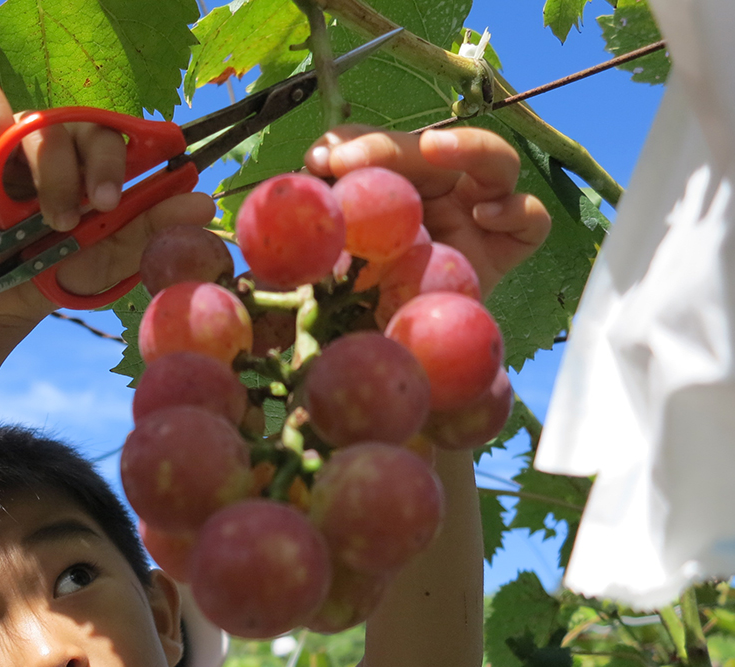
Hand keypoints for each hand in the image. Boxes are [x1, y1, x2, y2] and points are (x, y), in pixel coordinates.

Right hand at [0, 78, 214, 325]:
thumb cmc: (52, 273)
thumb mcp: (104, 259)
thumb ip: (149, 228)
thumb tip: (204, 202)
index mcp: (74, 155)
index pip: (95, 127)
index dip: (107, 155)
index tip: (108, 199)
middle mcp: (27, 142)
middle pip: (48, 117)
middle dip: (65, 165)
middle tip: (69, 216)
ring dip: (4, 143)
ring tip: (17, 209)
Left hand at [304, 126, 551, 297]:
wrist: (398, 369)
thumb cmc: (354, 318)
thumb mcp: (323, 274)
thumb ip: (312, 238)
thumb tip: (289, 197)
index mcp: (391, 190)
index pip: (373, 149)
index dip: (347, 143)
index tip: (317, 161)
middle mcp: (437, 196)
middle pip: (428, 149)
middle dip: (385, 145)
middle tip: (345, 159)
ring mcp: (476, 218)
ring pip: (495, 160)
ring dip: (467, 146)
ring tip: (433, 149)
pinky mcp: (507, 249)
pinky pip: (532, 218)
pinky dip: (517, 209)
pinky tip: (484, 216)